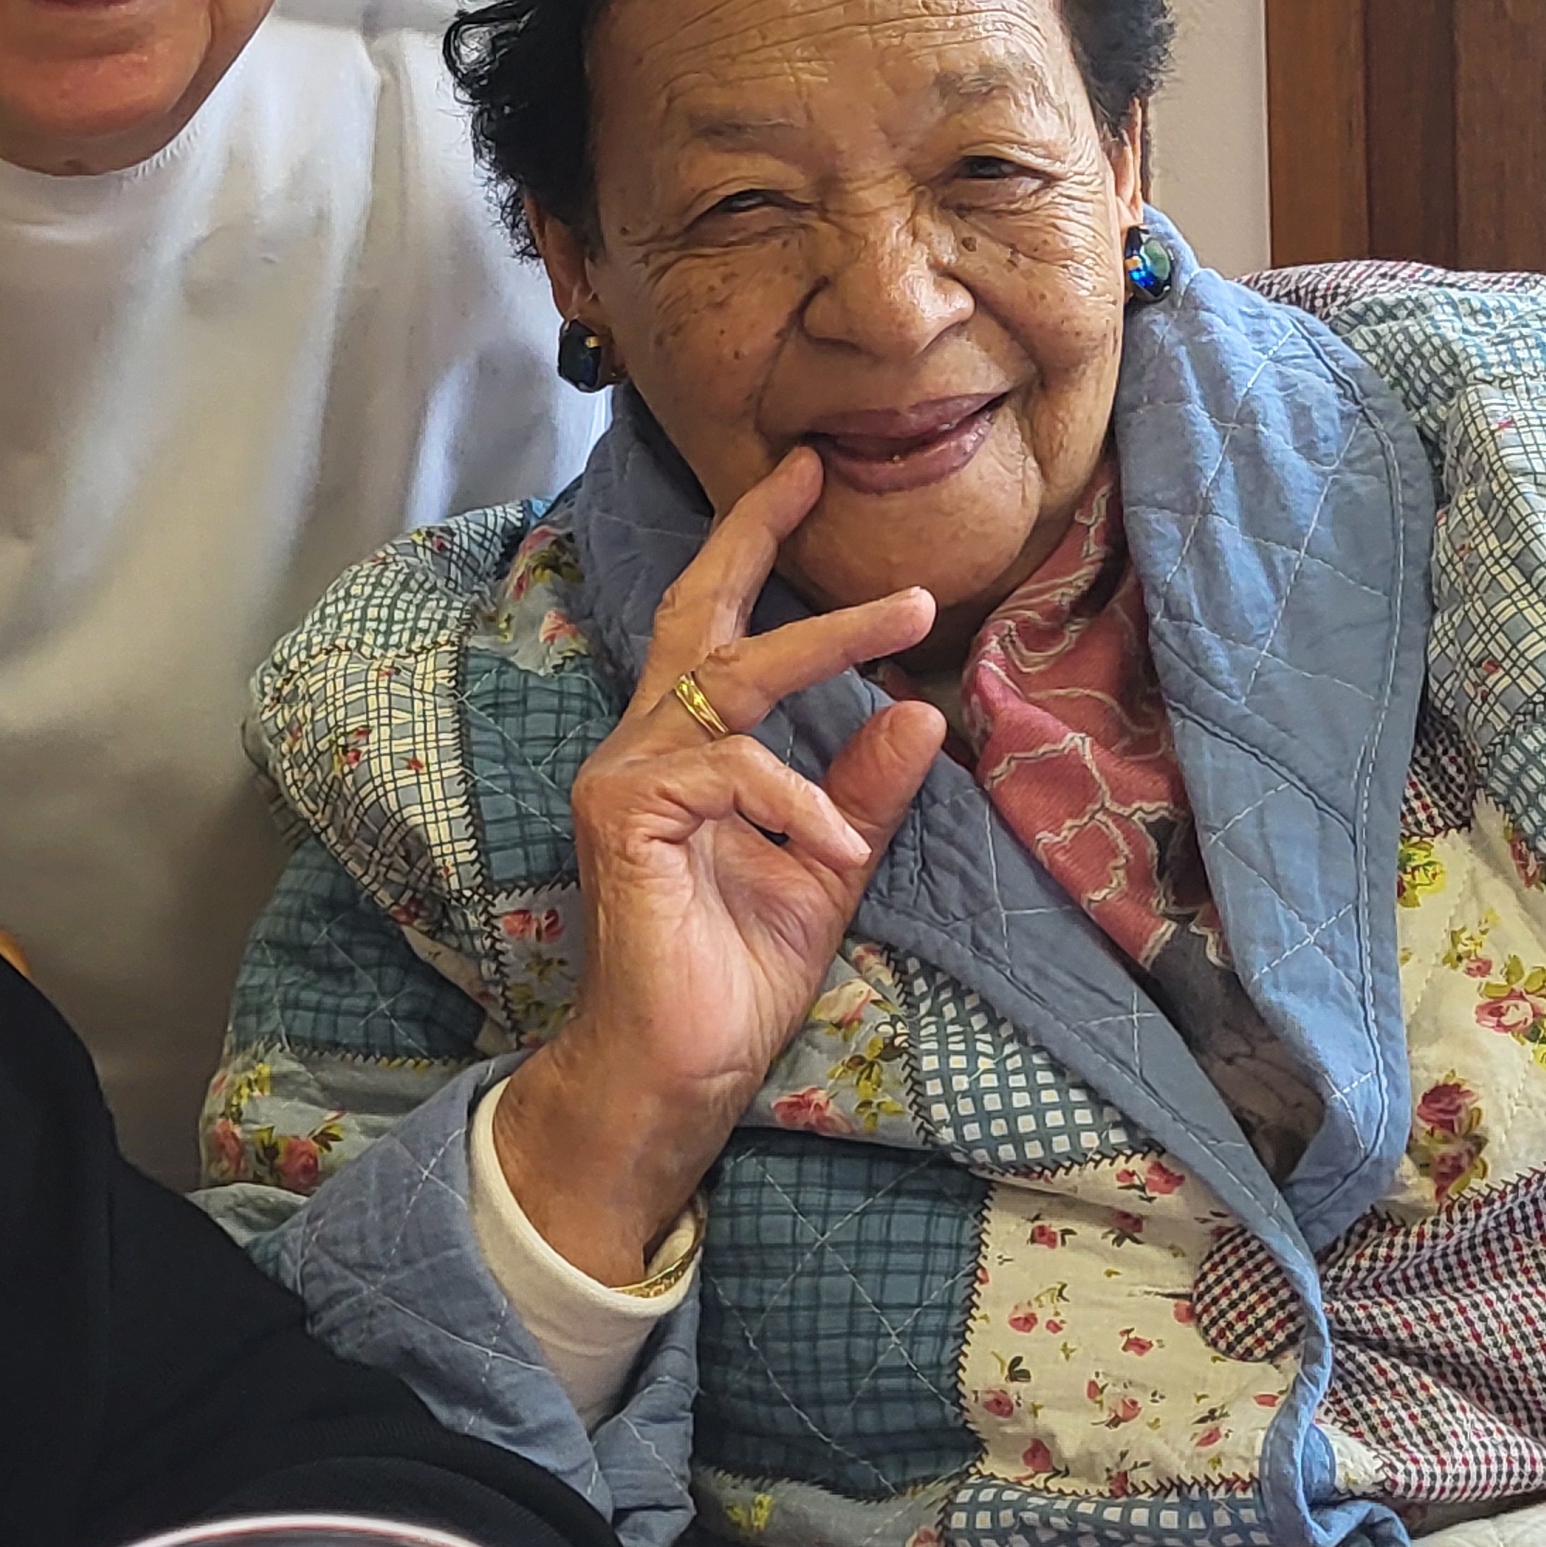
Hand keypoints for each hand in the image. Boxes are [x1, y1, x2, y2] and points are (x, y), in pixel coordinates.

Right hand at [490, 447, 946, 1283]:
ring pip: (731, 677)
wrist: (674, 1073)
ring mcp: (625, 776)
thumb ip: (862, 792)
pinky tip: (838, 848)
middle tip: (818, 473)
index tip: (810, 478)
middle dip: (755, 534)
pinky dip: (796, 797)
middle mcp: (644, 746)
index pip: (719, 627)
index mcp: (687, 752)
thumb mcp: (825, 868)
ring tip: (916, 620)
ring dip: (830, 643)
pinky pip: (725, 770)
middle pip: (700, 613)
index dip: (756, 547)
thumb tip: (921, 712)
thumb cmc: (734, 977)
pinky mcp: (623, 815)